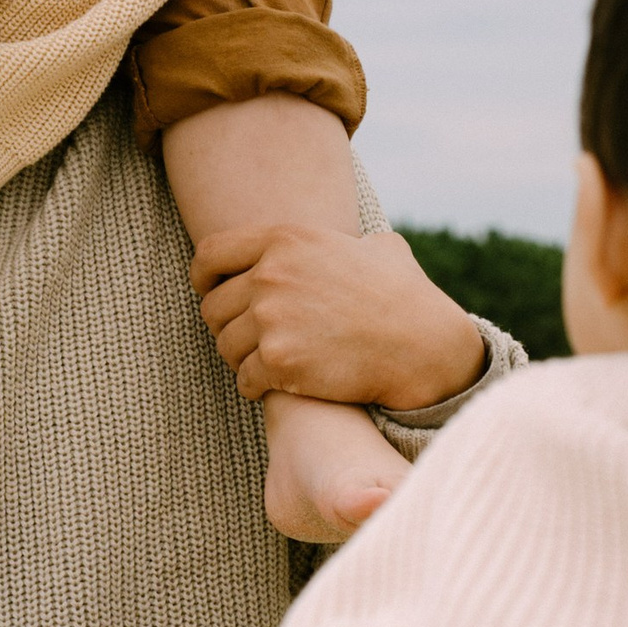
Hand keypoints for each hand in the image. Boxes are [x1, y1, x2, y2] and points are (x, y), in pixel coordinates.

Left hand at [192, 224, 486, 408]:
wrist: (423, 345)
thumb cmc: (405, 298)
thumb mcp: (378, 249)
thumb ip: (348, 243)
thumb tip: (359, 246)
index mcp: (285, 239)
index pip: (210, 255)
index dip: (204, 278)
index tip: (210, 293)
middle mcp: (271, 274)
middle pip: (214, 307)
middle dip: (229, 327)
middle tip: (254, 341)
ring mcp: (272, 318)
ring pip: (226, 346)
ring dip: (242, 360)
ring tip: (269, 364)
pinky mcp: (279, 361)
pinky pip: (244, 379)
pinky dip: (257, 387)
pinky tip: (279, 385)